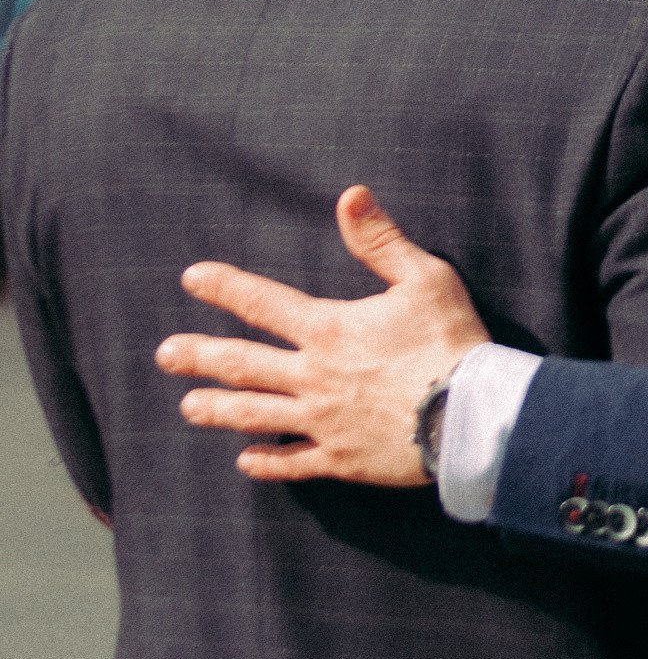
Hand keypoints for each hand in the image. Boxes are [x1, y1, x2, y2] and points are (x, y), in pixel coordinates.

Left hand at [156, 186, 490, 486]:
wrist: (471, 413)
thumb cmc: (451, 340)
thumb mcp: (424, 277)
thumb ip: (380, 240)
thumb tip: (350, 195)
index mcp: (329, 330)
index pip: (264, 303)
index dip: (226, 288)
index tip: (192, 278)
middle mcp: (313, 376)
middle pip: (243, 365)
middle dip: (200, 357)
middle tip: (165, 354)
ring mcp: (322, 421)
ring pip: (255, 416)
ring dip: (218, 410)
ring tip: (188, 408)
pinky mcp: (341, 458)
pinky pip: (293, 463)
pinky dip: (266, 463)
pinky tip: (245, 461)